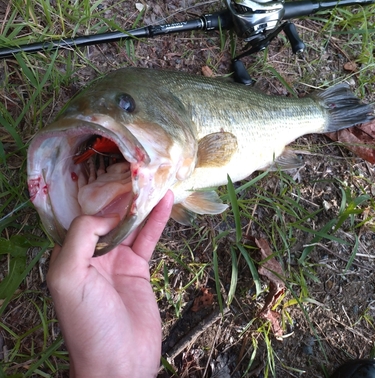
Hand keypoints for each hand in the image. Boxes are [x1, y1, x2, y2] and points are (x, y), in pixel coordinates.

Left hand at [47, 191, 173, 377]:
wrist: (119, 362)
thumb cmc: (88, 324)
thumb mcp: (69, 276)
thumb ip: (81, 236)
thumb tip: (107, 213)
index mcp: (69, 254)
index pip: (81, 216)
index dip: (95, 196)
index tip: (111, 173)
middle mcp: (91, 253)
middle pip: (108, 216)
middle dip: (121, 194)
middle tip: (138, 170)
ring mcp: (116, 259)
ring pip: (130, 223)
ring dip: (142, 203)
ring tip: (155, 179)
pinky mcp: (138, 267)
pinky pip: (148, 237)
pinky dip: (157, 219)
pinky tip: (167, 201)